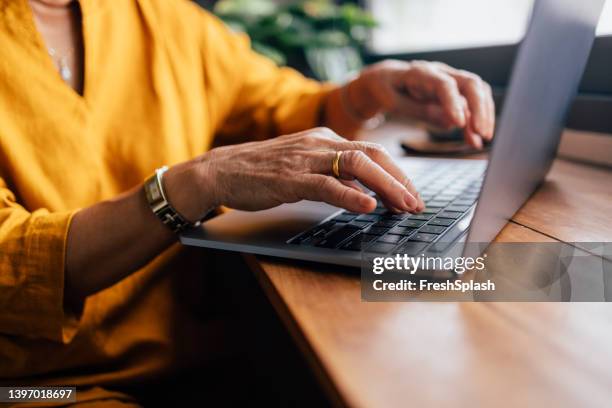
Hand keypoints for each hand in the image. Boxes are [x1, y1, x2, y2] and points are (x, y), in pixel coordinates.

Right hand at [165, 128, 424, 219]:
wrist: (221, 170)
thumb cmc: (262, 171)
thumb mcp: (303, 168)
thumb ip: (332, 176)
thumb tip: (364, 192)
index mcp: (324, 139)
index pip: (372, 151)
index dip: (397, 173)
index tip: (412, 193)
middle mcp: (319, 144)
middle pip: (372, 155)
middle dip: (400, 180)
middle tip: (417, 204)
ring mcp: (305, 159)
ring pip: (356, 166)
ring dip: (386, 187)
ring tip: (404, 206)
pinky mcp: (290, 178)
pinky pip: (326, 184)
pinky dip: (350, 196)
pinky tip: (368, 206)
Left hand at [346, 60, 495, 148]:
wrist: (385, 80)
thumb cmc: (386, 90)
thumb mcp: (392, 102)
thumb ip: (418, 110)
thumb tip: (449, 122)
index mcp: (421, 73)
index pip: (444, 84)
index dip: (454, 103)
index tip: (460, 124)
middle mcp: (441, 73)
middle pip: (470, 84)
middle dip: (480, 109)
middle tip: (482, 133)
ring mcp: (450, 81)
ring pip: (477, 92)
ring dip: (483, 116)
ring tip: (480, 140)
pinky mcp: (454, 92)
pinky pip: (471, 104)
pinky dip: (475, 122)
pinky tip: (474, 140)